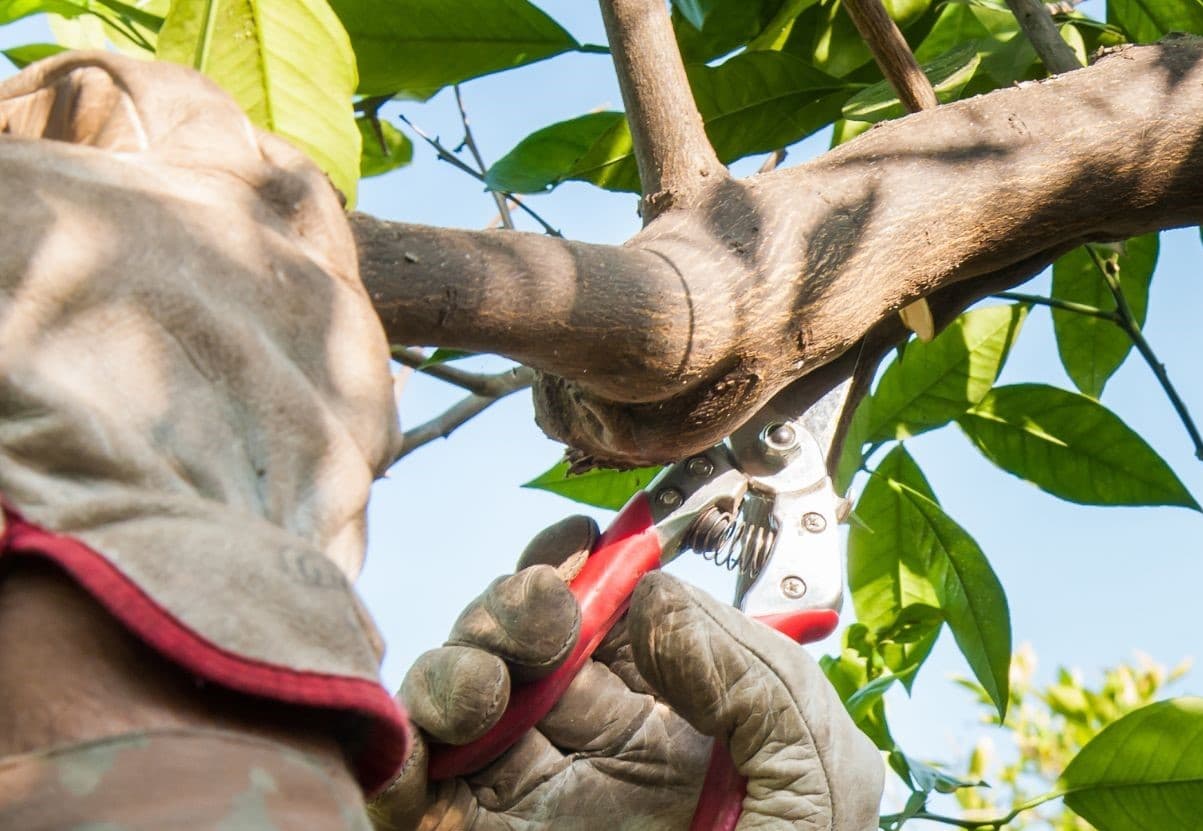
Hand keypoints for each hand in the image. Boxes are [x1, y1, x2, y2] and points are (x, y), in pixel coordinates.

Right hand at [372, 517, 882, 829]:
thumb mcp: (817, 780)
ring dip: (458, 663)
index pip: (610, 623)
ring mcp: (516, 797)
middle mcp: (587, 752)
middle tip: (543, 612)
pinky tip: (430, 739)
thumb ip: (759, 675)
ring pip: (456, 692)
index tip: (582, 549)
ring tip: (488, 688)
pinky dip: (397, 743)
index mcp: (670, 726)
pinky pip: (400, 781)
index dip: (587, 572)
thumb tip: (655, 602)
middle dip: (519, 604)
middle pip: (523, 642)